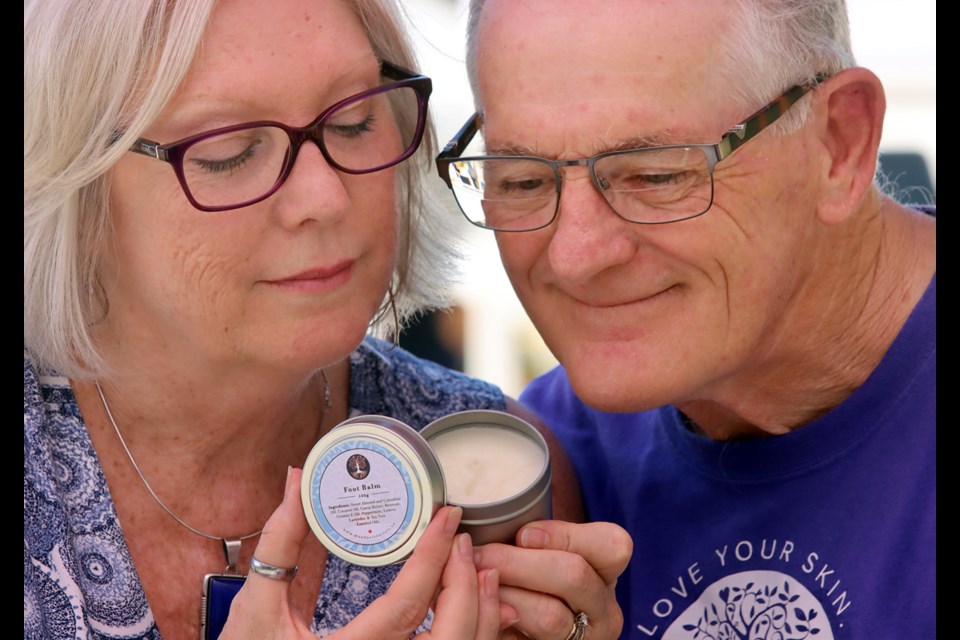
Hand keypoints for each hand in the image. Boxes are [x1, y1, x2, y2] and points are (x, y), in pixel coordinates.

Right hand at [221, 467, 501, 638]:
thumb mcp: (255, 607)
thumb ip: (279, 543)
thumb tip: (297, 482)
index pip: (407, 607)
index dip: (432, 557)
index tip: (446, 517)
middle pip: (450, 636)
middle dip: (466, 583)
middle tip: (462, 539)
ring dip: (482, 612)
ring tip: (484, 569)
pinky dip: (478, 635)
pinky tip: (486, 610)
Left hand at [473, 520, 632, 639]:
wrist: (527, 631)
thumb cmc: (535, 579)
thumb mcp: (546, 554)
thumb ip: (534, 538)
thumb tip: (489, 519)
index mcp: (607, 571)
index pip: (611, 545)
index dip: (563, 535)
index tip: (521, 534)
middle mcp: (605, 610)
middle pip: (574, 575)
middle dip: (519, 563)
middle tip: (479, 555)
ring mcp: (585, 638)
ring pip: (548, 615)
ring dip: (504, 593)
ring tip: (475, 577)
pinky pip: (526, 638)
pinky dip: (498, 620)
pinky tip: (480, 606)